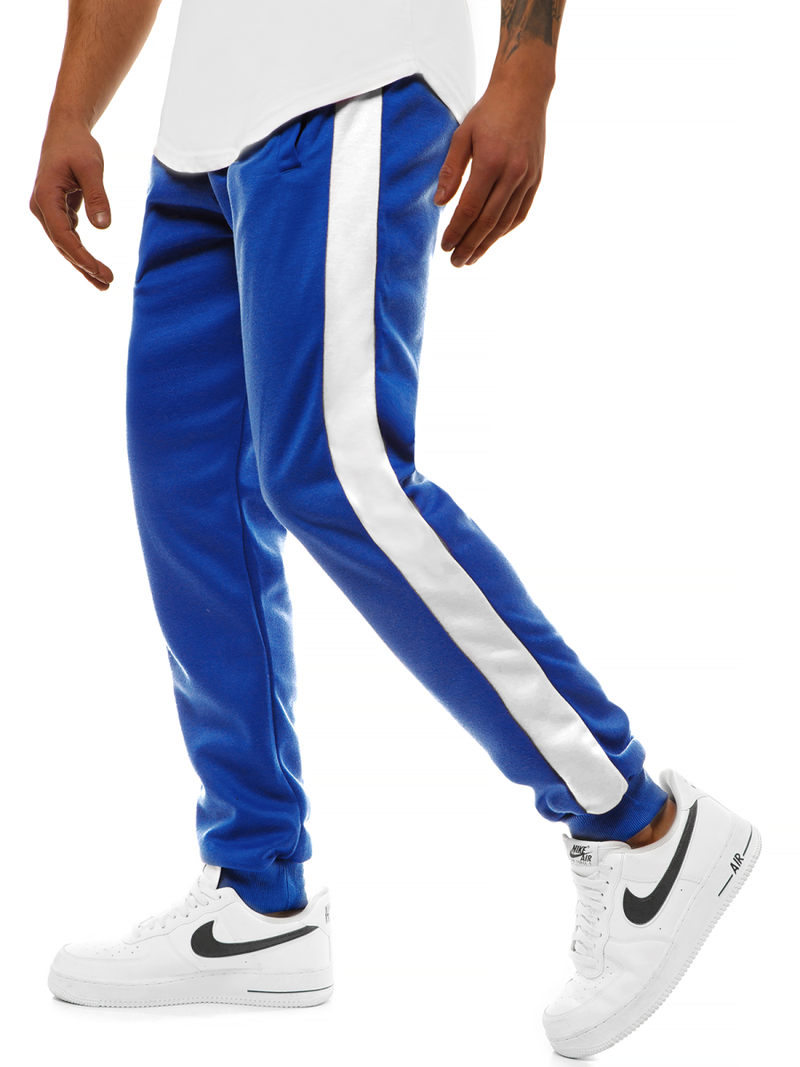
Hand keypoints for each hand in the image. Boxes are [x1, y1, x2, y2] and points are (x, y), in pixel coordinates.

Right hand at [30, 124, 113, 289]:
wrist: (67, 131)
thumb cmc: (78, 146)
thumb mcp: (91, 168)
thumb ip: (98, 196)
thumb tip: (103, 227)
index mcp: (45, 198)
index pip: (62, 235)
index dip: (80, 256)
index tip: (99, 271)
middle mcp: (42, 207)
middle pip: (62, 245)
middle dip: (84, 266)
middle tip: (108, 283)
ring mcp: (48, 211)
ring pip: (65, 244)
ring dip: (83, 263)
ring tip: (104, 282)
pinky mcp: (57, 211)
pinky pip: (69, 236)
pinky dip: (82, 251)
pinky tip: (95, 266)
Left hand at [434, 81, 548, 267]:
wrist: (525, 92)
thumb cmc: (489, 112)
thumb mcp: (463, 135)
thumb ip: (451, 170)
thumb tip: (440, 203)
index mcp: (491, 163)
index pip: (469, 208)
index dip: (456, 231)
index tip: (445, 246)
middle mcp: (513, 174)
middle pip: (488, 222)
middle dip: (470, 245)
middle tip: (456, 262)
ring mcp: (528, 178)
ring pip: (505, 222)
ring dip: (487, 244)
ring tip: (472, 258)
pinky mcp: (537, 178)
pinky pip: (521, 213)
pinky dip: (505, 230)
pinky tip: (492, 239)